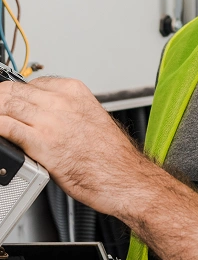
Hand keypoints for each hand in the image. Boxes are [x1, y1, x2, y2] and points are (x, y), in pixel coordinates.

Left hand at [0, 76, 149, 215]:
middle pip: (14, 90)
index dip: (15, 93)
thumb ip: (64, 111)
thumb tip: (42, 115)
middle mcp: (61, 102)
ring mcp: (50, 121)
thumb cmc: (110, 155)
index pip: (31, 83)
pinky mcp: (41, 143)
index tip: (9, 101)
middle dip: (0, 100)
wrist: (123, 176)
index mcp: (74, 92)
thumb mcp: (89, 117)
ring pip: (6, 104)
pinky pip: (6, 126)